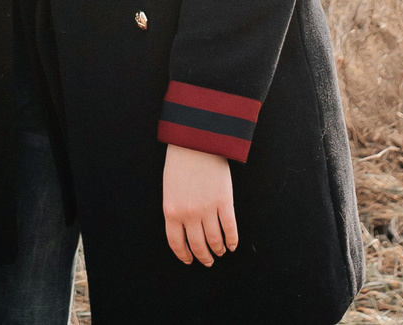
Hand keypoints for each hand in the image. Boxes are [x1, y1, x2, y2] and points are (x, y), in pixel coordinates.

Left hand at [162, 143, 237, 265]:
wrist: (195, 141)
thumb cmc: (180, 162)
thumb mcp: (170, 188)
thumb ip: (175, 209)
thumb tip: (184, 229)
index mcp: (171, 211)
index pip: (176, 243)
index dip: (184, 255)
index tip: (189, 260)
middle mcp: (189, 214)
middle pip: (197, 245)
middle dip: (203, 256)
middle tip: (208, 261)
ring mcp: (207, 209)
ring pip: (214, 240)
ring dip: (218, 249)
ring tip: (220, 251)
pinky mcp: (224, 201)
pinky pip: (230, 228)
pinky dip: (232, 240)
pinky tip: (232, 245)